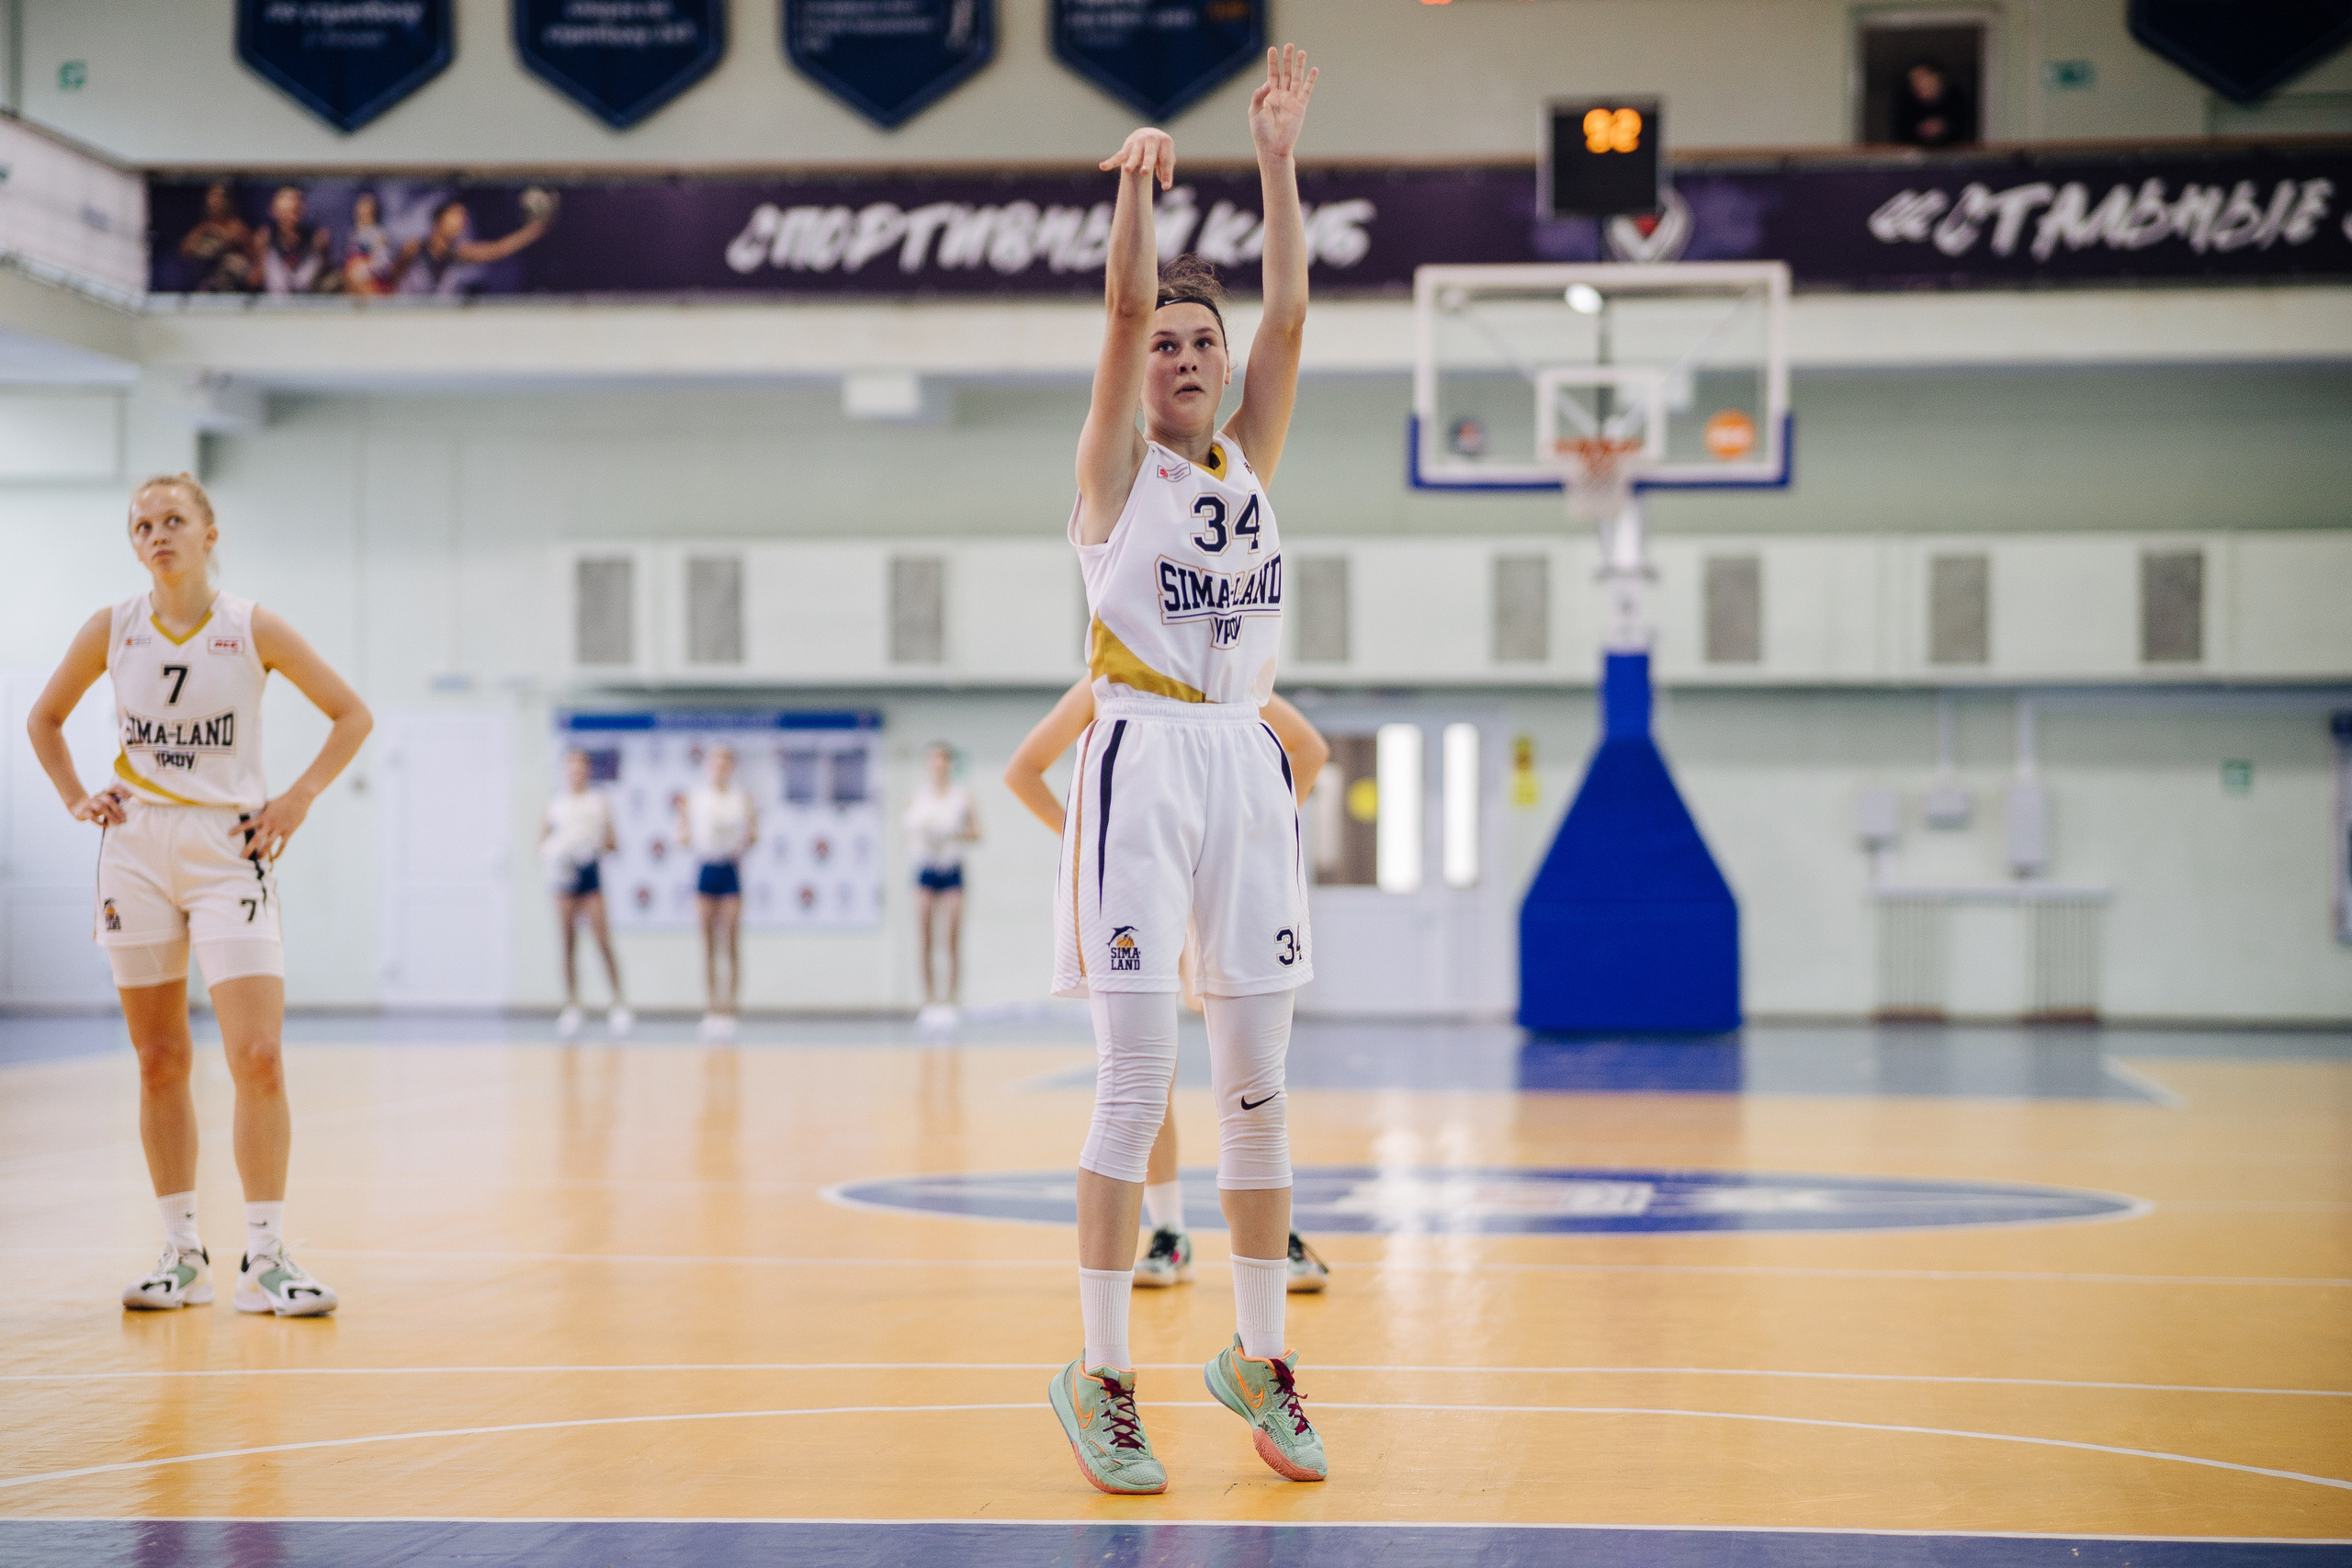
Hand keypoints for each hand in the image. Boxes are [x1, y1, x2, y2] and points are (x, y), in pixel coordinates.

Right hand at [72, 787, 128, 826]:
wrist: (79, 806)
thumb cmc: (99, 805)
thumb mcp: (106, 801)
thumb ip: (116, 801)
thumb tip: (132, 808)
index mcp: (105, 792)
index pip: (114, 788)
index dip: (122, 791)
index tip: (129, 797)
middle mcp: (98, 796)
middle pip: (109, 800)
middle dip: (118, 810)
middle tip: (124, 819)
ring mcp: (90, 803)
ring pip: (101, 808)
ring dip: (111, 816)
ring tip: (118, 822)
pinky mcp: (84, 811)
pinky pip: (91, 816)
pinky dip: (99, 821)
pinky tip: (105, 825)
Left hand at [236, 790, 312, 862]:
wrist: (299, 798)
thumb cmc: (283, 800)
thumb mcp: (269, 804)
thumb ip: (262, 811)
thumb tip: (253, 813)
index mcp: (264, 816)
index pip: (248, 823)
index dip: (238, 829)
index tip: (229, 834)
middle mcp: (270, 824)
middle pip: (256, 839)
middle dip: (248, 849)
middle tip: (241, 858)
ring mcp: (279, 828)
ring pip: (269, 844)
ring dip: (262, 853)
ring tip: (257, 860)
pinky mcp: (289, 831)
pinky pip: (283, 845)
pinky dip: (279, 852)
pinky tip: (275, 858)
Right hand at [1100, 127, 1175, 189]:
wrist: (1149, 134)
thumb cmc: (1161, 151)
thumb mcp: (1166, 157)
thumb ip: (1165, 170)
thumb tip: (1164, 183)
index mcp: (1165, 142)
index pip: (1166, 161)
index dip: (1167, 174)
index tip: (1166, 188)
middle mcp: (1152, 139)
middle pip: (1150, 155)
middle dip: (1147, 163)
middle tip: (1144, 172)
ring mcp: (1139, 142)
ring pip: (1134, 155)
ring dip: (1130, 162)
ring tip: (1126, 170)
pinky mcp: (1128, 146)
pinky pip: (1119, 156)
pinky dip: (1111, 161)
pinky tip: (1102, 166)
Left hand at [1247, 44, 1316, 162]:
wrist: (1272, 148)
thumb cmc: (1260, 132)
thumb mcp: (1254, 111)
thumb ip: (1258, 95)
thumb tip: (1268, 83)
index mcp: (1269, 95)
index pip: (1272, 74)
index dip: (1272, 62)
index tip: (1272, 48)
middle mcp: (1281, 96)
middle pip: (1286, 73)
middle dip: (1287, 59)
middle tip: (1289, 45)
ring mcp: (1292, 101)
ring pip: (1297, 79)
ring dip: (1299, 65)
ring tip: (1301, 52)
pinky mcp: (1300, 107)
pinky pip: (1306, 91)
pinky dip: (1311, 80)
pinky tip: (1314, 69)